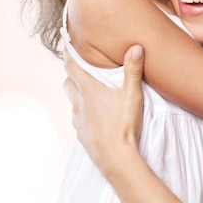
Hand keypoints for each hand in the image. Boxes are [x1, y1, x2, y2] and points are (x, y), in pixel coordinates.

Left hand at [63, 45, 144, 173]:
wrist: (115, 159)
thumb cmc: (124, 125)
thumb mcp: (133, 94)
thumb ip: (133, 70)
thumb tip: (136, 47)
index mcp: (88, 90)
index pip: (71, 65)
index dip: (68, 53)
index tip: (66, 44)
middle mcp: (78, 103)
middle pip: (67, 82)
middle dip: (72, 73)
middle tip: (80, 66)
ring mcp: (78, 119)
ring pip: (71, 100)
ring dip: (76, 92)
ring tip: (88, 89)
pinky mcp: (81, 134)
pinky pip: (77, 117)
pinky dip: (81, 111)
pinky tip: (93, 114)